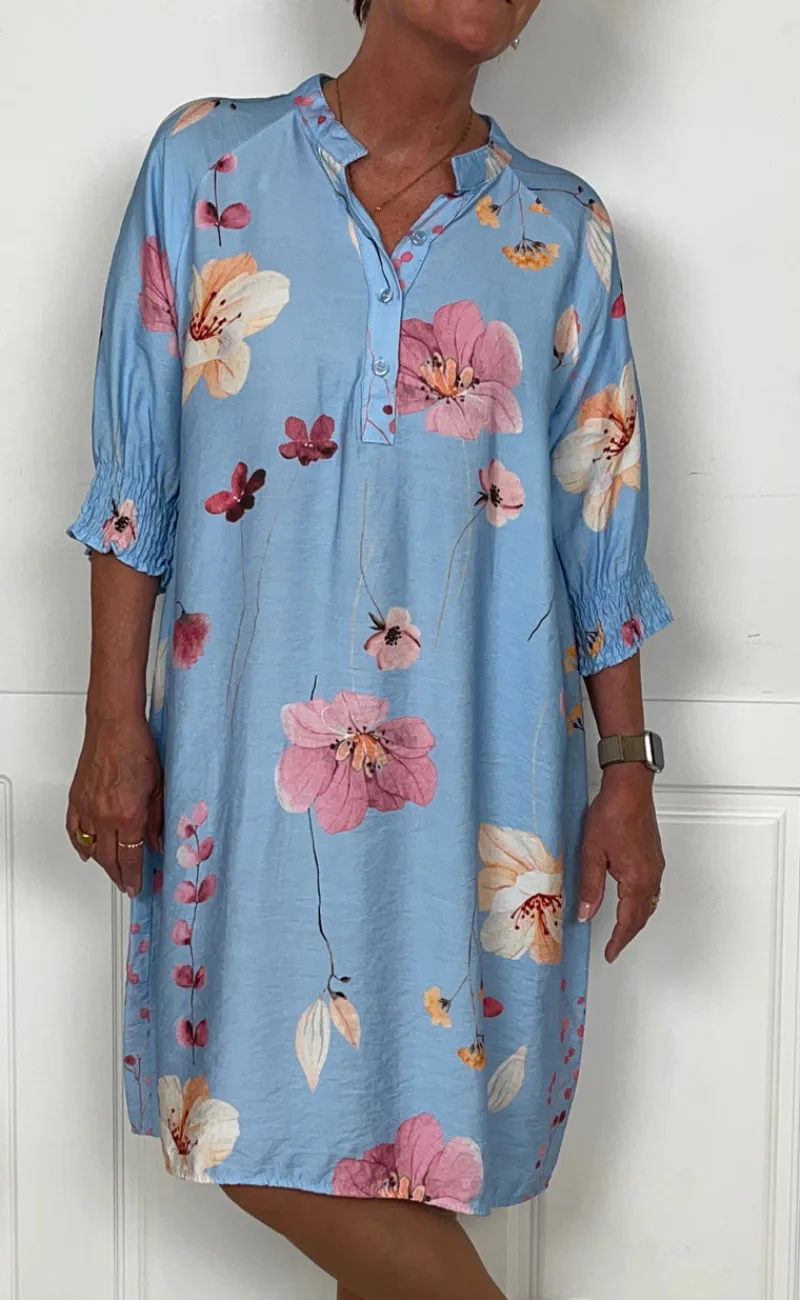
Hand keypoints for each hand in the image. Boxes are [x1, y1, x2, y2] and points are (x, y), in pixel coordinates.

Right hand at [66, 714, 163, 896]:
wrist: (115, 726)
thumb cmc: (138, 748)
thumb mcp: (160, 787)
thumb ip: (159, 820)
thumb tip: (159, 843)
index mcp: (129, 815)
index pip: (130, 858)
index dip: (133, 877)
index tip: (136, 887)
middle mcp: (105, 815)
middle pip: (109, 858)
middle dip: (118, 876)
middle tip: (126, 884)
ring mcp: (87, 808)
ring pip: (91, 848)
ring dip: (102, 863)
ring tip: (112, 871)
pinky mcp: (76, 799)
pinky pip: (74, 831)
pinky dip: (80, 845)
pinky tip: (86, 852)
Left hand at [578, 764, 664, 962]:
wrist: (629, 787)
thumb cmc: (612, 813)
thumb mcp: (592, 852)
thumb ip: (590, 887)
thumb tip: (586, 913)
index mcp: (635, 879)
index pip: (629, 922)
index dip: (618, 941)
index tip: (611, 953)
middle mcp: (650, 875)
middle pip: (642, 916)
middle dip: (628, 935)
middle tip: (615, 947)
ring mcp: (655, 865)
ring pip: (649, 903)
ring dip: (636, 920)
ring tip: (622, 930)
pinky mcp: (654, 856)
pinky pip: (651, 888)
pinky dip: (641, 903)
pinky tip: (632, 901)